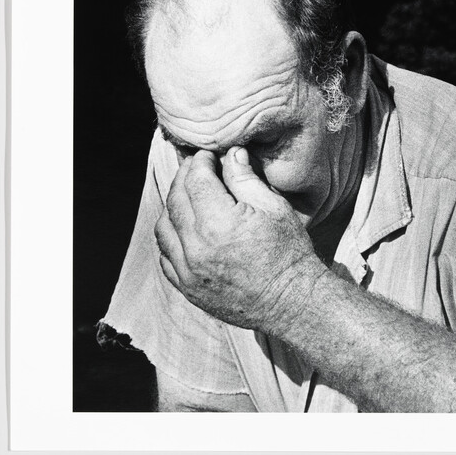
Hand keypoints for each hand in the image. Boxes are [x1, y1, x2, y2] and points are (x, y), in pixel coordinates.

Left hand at [154, 146, 326, 334]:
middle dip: (184, 177)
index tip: (209, 155)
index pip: (195, 180)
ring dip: (173, 205)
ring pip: (163, 227)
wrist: (292, 301)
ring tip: (190, 196)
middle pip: (175, 199)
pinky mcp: (187, 289)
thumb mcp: (274, 207)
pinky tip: (185, 228)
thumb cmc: (288, 252)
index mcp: (218, 223)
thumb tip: (230, 153)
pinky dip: (170, 237)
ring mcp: (188, 272)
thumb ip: (245, 178)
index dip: (200, 161)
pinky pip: (165, 256)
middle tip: (197, 167)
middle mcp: (196, 248)